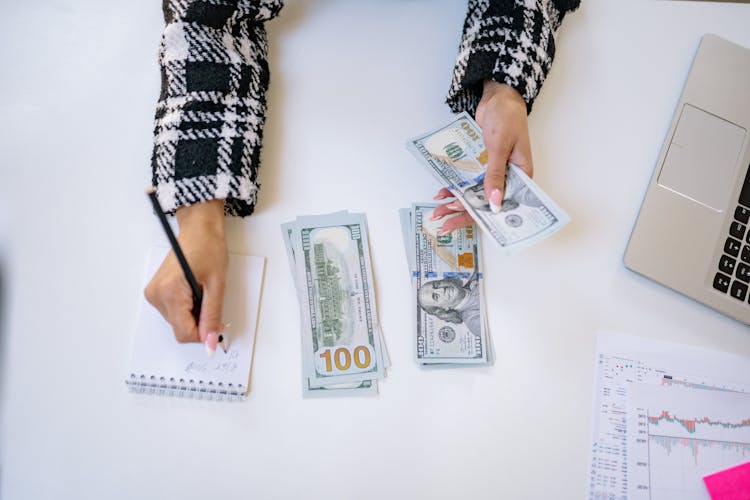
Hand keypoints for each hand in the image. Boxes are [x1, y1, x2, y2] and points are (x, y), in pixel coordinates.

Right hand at [144, 199, 227, 353]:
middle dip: (199, 321)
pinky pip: (174, 311)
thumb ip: (213, 316)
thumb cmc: (208, 248)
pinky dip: (187, 307)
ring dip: (193, 313)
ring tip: (202, 291)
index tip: (217, 326)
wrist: (199, 229)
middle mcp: (156, 295)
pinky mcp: (157, 291)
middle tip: (211, 299)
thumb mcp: (217, 285)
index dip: (203, 334)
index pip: (184, 333)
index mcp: (169, 292)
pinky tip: (194, 290)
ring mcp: (154, 293)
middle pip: (180, 328)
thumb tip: (211, 340)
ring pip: (177, 321)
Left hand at [432, 81, 533, 233]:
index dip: (484, 216)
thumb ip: (495, 175)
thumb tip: (494, 202)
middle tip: (445, 222)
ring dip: (457, 202)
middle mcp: (508, 177)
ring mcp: (494, 171)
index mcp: (522, 176)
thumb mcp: (500, 147)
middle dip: (464, 213)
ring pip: (474, 194)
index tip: (465, 222)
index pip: (504, 204)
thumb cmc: (507, 117)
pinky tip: (442, 193)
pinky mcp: (482, 164)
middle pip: (486, 202)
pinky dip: (456, 187)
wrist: (498, 97)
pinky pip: (468, 181)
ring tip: (438, 211)